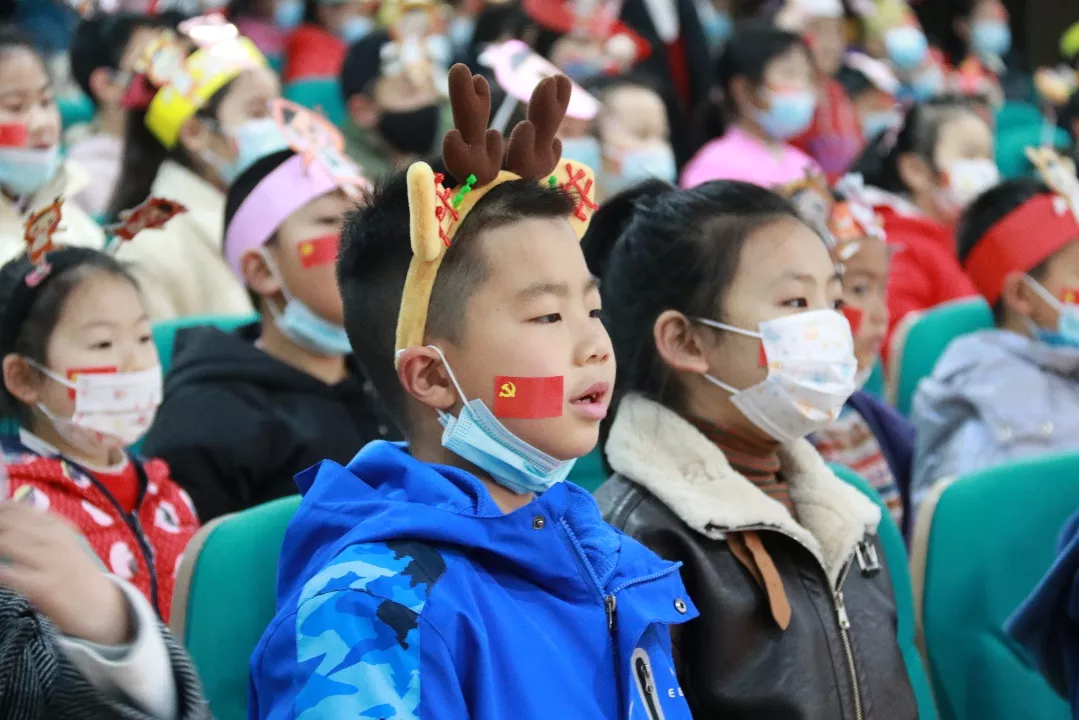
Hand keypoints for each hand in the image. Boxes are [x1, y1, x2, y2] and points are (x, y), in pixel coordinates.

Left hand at [0, 503, 130, 645]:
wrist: (100, 606)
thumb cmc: (76, 576)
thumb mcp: (64, 545)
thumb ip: (39, 532)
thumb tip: (6, 517)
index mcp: (58, 527)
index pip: (17, 508)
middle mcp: (55, 539)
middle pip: (7, 522)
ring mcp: (50, 561)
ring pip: (6, 543)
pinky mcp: (43, 586)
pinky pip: (9, 574)